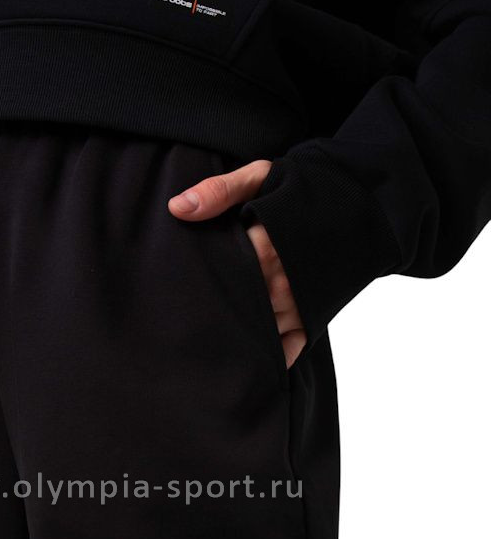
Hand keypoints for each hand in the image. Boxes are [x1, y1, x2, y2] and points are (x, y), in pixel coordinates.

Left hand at [168, 160, 306, 367]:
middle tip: (185, 324)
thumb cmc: (304, 186)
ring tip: (208, 346)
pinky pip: (290, 347)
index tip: (179, 290)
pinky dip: (271, 357)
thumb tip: (177, 208)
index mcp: (266, 247)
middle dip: (215, 314)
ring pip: (260, 330)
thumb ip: (219, 190)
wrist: (362, 198)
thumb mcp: (261, 176)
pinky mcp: (315, 316)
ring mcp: (300, 302)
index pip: (224, 275)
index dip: (202, 284)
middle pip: (239, 308)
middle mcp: (283, 281)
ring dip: (239, 335)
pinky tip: (249, 362)